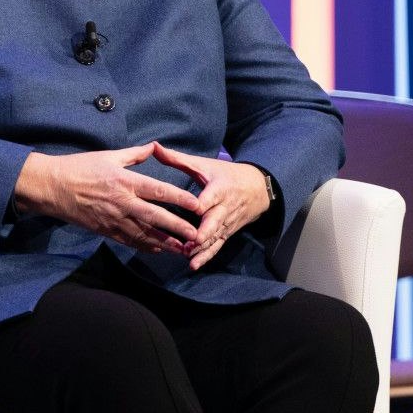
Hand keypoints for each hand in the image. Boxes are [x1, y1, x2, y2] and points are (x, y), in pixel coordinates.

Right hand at [13, 145, 202, 254]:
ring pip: (144, 234)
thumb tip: (154, 147)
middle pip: (156, 217)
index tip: (197, 205)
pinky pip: (129, 241)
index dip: (180, 199)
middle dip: (177, 228)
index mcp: (126, 181)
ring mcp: (114, 219)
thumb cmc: (80, 167)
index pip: (159, 191)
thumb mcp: (109, 156)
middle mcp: (122, 203)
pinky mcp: (105, 230)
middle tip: (196, 235)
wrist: (53, 188)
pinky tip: (158, 250)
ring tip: (183, 249)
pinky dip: (145, 246)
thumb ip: (134, 154)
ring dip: (165, 243)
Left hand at [150, 142, 272, 270]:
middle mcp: (225, 208)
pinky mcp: (226, 233)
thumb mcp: (204, 165)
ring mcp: (226, 223)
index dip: (202, 203)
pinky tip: (193, 265)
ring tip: (187, 256)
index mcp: (219, 189)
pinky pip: (217, 246)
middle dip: (204, 231)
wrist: (257, 188)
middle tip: (191, 241)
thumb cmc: (225, 174)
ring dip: (202, 248)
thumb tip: (155, 147)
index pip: (211, 197)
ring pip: (215, 237)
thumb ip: (177, 159)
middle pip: (215, 221)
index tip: (194, 208)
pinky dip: (206, 256)